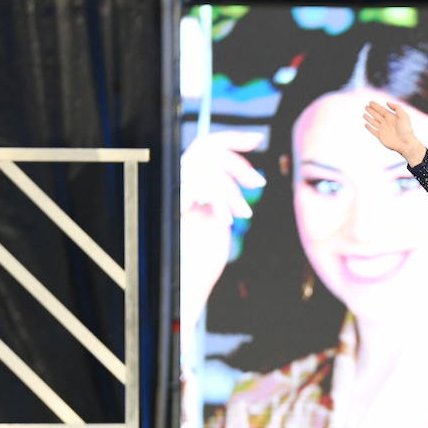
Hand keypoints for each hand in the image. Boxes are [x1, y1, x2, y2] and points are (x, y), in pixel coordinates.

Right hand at [180, 130, 261, 329]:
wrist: (183, 290)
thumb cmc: (198, 263)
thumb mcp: (216, 222)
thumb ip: (222, 197)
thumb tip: (243, 177)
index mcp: (180, 185)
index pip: (203, 146)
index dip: (231, 137)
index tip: (257, 138)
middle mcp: (170, 184)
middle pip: (205, 147)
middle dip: (237, 162)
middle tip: (259, 183)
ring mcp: (167, 192)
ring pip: (206, 165)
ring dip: (230, 188)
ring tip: (242, 215)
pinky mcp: (170, 203)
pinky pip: (201, 182)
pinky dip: (219, 197)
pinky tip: (225, 220)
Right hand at [362, 99, 423, 162]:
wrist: (406, 143)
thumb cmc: (406, 129)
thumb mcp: (403, 115)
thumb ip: (396, 107)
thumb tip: (387, 103)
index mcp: (392, 117)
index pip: (382, 110)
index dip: (376, 106)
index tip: (370, 102)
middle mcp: (387, 123)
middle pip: (377, 115)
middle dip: (371, 111)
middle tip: (366, 106)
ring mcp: (383, 130)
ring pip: (374, 122)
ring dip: (369, 118)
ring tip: (364, 114)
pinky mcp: (381, 137)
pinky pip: (373, 131)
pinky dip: (369, 128)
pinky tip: (366, 124)